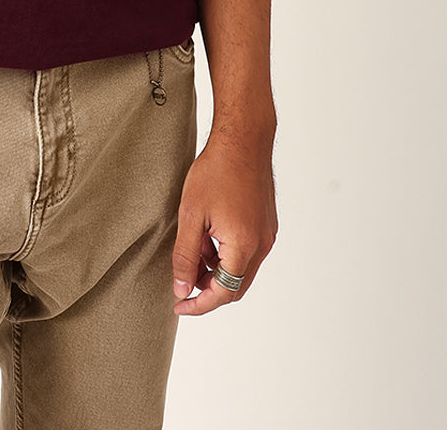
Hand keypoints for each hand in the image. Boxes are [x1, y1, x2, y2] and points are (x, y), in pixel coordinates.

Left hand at [172, 131, 276, 315]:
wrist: (243, 140)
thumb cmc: (216, 172)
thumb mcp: (191, 215)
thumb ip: (185, 256)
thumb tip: (182, 289)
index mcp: (243, 247)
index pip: (223, 294)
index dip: (199, 305)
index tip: (179, 306)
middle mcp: (261, 245)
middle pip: (235, 286)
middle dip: (208, 288)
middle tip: (182, 281)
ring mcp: (267, 234)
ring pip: (241, 268)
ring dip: (216, 268)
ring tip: (193, 245)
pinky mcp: (267, 223)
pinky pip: (247, 251)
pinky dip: (227, 253)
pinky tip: (208, 234)